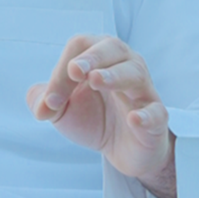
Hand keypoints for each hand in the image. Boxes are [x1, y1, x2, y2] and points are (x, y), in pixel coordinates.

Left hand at [26, 35, 176, 197]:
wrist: (120, 149)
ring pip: (135, 73)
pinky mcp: (156, 120)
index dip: (62, 70)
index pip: (80, 49)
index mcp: (99, 58)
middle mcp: (124, 66)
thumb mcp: (60, 109)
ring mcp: (143, 92)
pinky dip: (146, 115)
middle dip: (92, 58)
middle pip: (112, 48)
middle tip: (75, 70)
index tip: (51, 99)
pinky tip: (134, 118)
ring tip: (97, 80)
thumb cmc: (92, 117)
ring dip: (114, 75)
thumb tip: (42, 105)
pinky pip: (156, 113)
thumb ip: (43, 100)